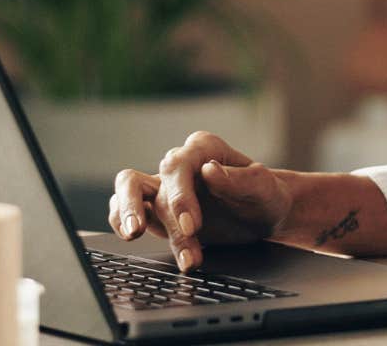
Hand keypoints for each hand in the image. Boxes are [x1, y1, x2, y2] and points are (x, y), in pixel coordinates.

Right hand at [109, 131, 293, 270]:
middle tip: (150, 234)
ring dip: (128, 214)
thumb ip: (240, 179)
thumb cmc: (265, 197)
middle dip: (148, 209)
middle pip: (149, 178)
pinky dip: (122, 222)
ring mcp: (164, 186)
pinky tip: (130, 238)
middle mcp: (180, 164)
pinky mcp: (155, 209)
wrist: (263, 217)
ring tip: (133, 236)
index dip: (180, 197)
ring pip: (129, 189)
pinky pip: (125, 209)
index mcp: (204, 148)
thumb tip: (209, 170)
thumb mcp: (264, 189)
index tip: (193, 227)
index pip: (179, 165)